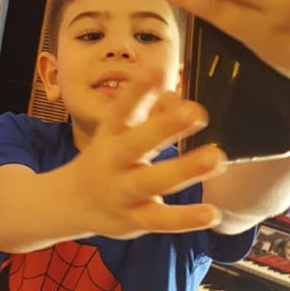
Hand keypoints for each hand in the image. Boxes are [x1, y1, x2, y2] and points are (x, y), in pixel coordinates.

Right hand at [65, 72, 225, 238]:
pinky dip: (184, 219)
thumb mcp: (120, 133)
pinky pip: (159, 220)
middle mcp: (112, 161)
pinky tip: (212, 213)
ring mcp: (121, 191)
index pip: (120, 110)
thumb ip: (150, 114)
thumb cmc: (107, 158)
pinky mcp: (133, 219)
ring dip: (183, 170)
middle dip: (162, 127)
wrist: (72, 202)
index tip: (155, 70)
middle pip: (135, 143)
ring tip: (217, 158)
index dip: (136, 91)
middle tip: (194, 111)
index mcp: (110, 134)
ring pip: (150, 182)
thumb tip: (178, 98)